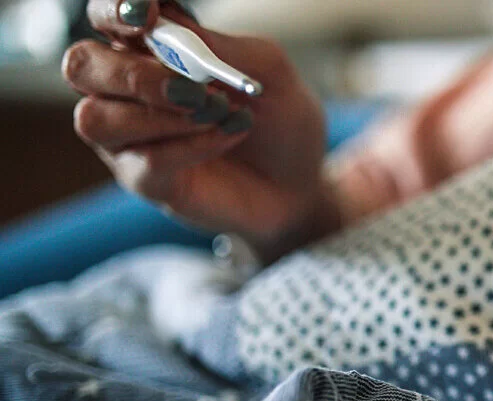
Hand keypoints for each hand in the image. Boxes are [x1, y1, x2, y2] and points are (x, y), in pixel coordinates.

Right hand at [66, 0, 331, 252]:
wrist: (300, 179)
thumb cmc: (278, 117)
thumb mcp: (267, 70)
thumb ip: (218, 47)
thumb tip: (168, 27)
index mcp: (151, 48)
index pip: (105, 17)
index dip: (113, 11)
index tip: (146, 16)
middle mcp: (126, 89)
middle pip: (81, 67)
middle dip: (133, 75)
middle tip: (194, 90)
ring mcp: (129, 138)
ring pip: (96, 120)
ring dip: (161, 116)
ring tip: (217, 114)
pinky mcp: (145, 180)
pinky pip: (145, 160)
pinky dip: (193, 145)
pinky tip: (228, 136)